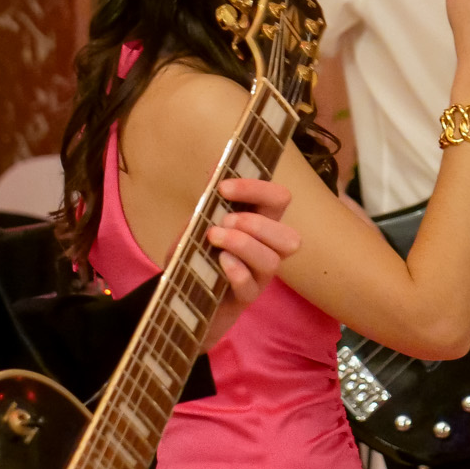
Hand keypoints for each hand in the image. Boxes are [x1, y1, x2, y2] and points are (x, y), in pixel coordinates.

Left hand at [201, 176, 301, 346]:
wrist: (180, 300)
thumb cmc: (196, 259)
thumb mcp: (197, 227)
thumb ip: (209, 203)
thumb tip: (216, 168)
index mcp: (260, 225)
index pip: (278, 200)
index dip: (257, 189)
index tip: (223, 188)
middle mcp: (267, 251)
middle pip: (289, 236)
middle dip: (257, 224)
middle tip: (225, 222)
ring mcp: (259, 278)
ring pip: (273, 260)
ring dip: (243, 244)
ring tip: (214, 239)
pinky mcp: (244, 299)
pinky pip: (251, 285)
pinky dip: (236, 270)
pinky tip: (219, 261)